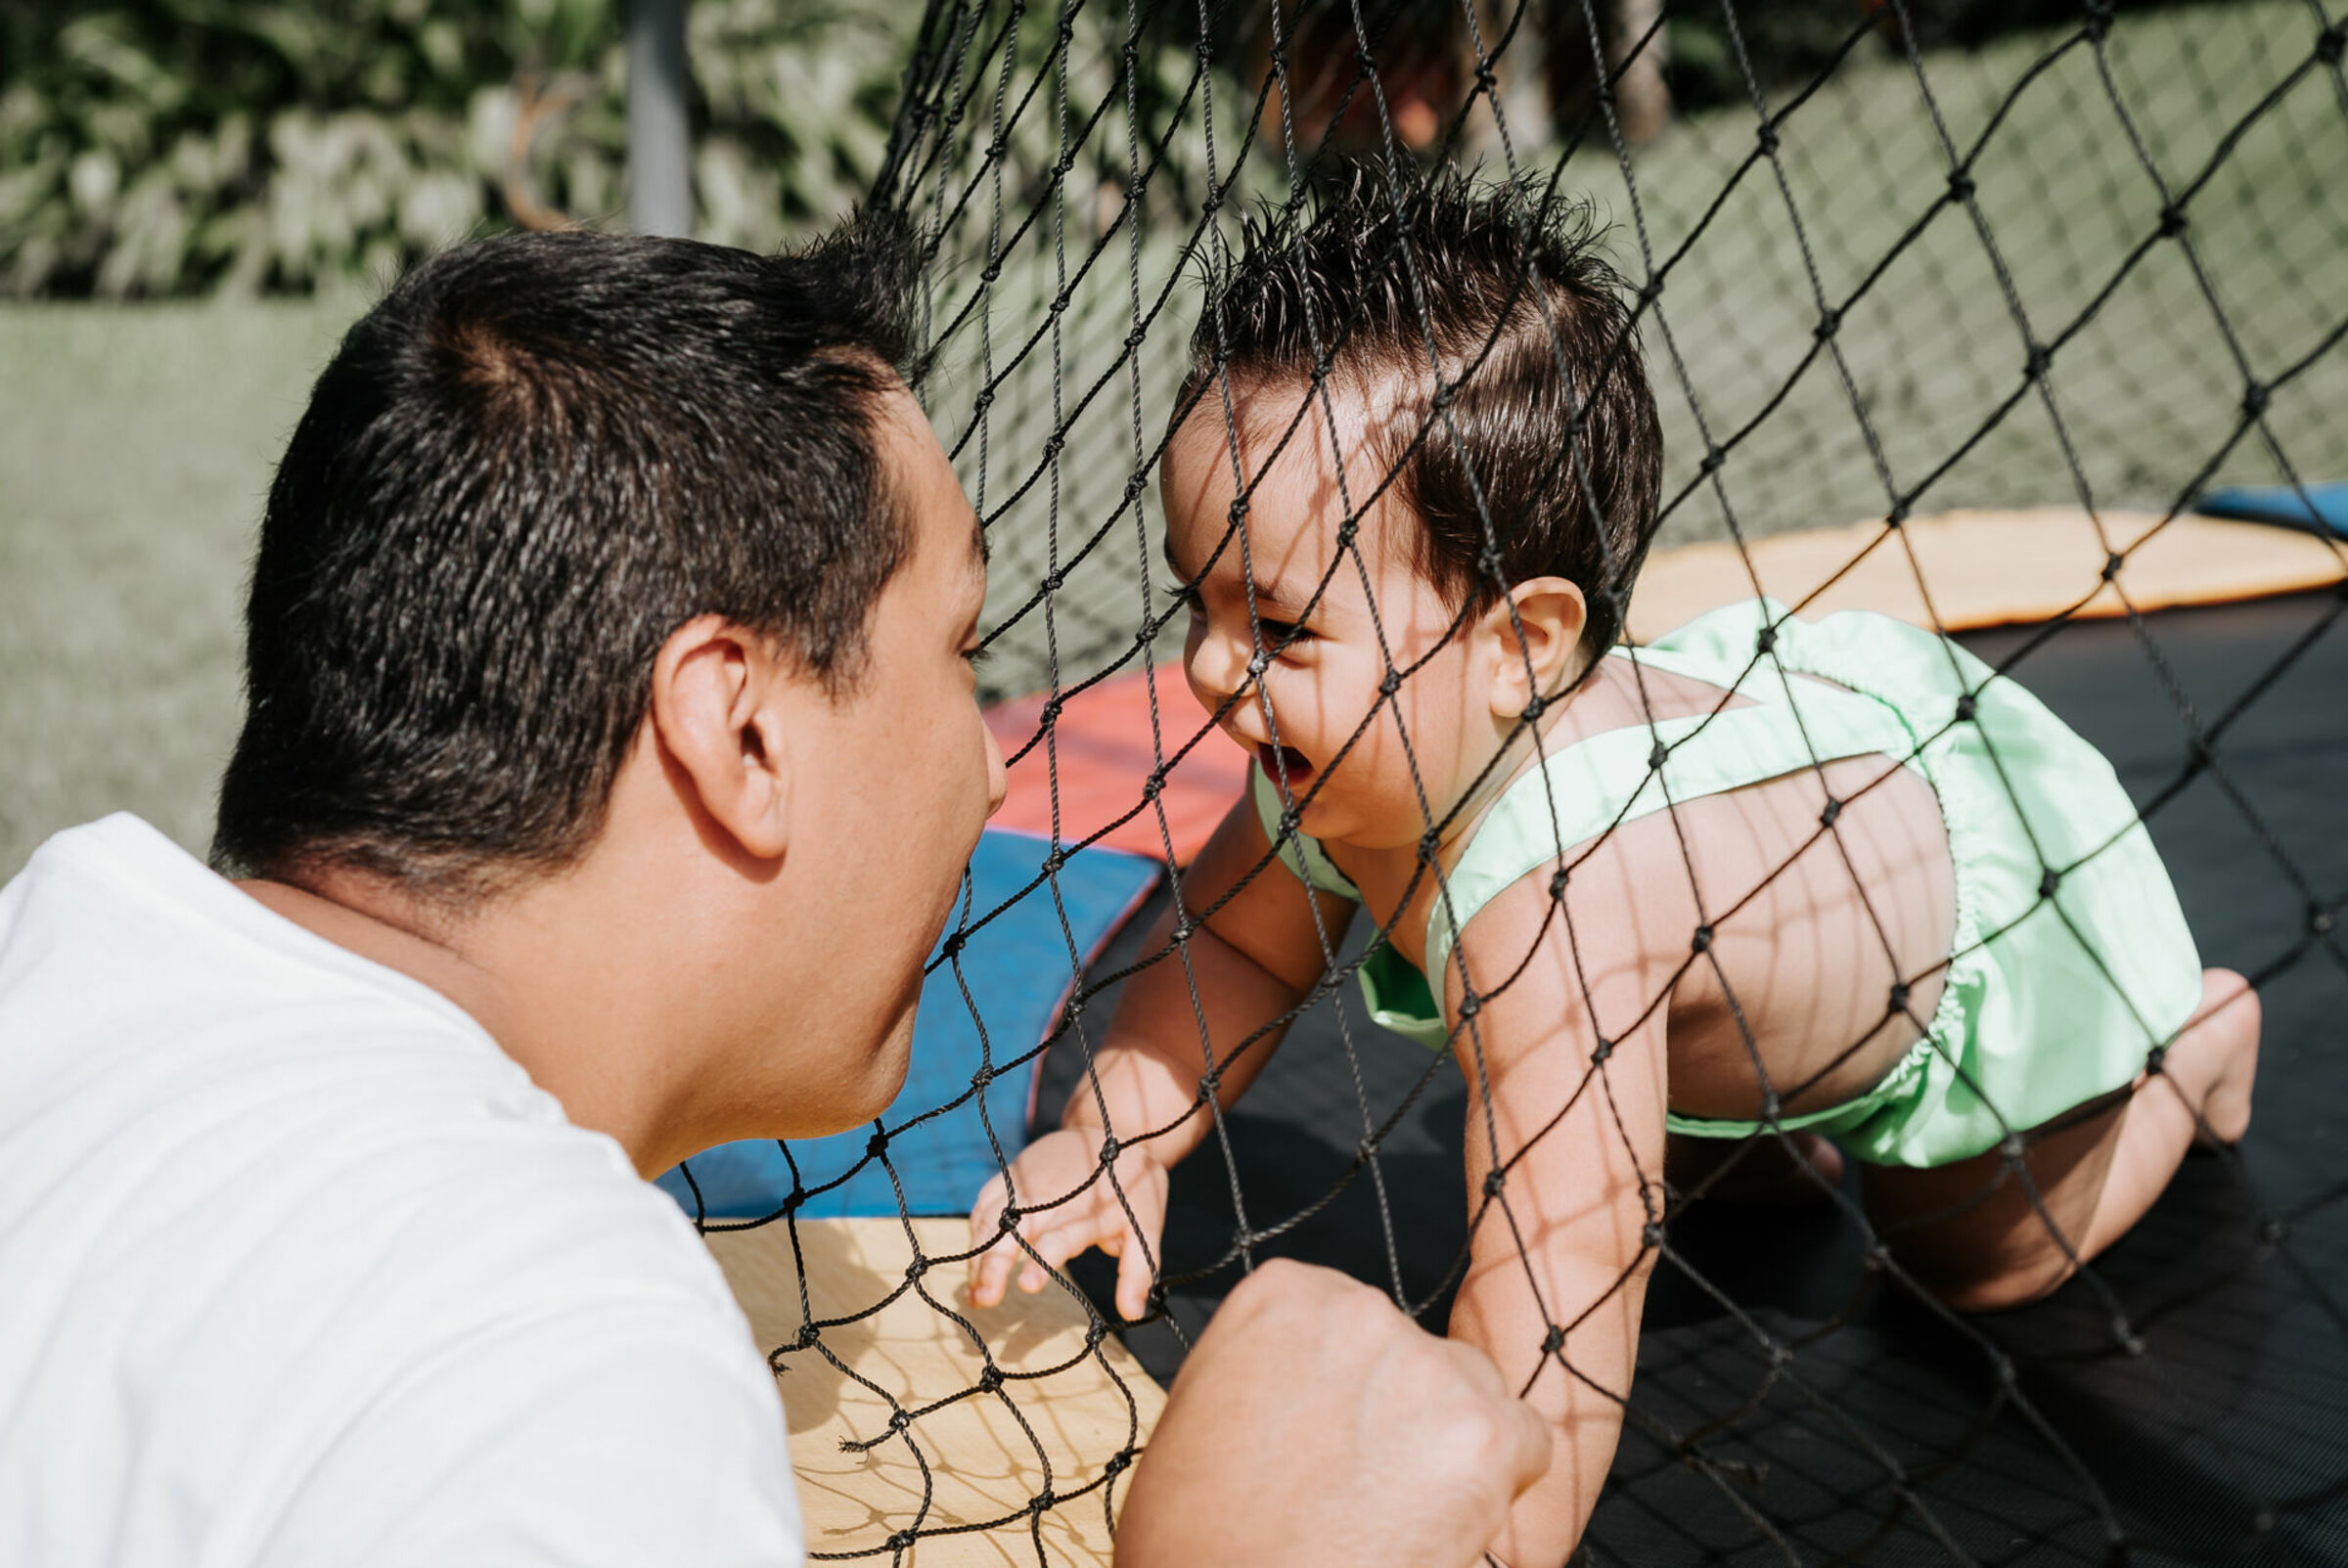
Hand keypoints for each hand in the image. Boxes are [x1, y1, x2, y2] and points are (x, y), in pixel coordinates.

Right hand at [967, 1126, 1169, 1319]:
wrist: (1109, 1130)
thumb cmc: (1129, 1187)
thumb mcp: (1146, 1226)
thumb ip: (1137, 1272)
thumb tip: (1133, 1314)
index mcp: (1085, 1211)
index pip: (1060, 1238)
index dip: (1042, 1261)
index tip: (1026, 1286)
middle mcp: (1049, 1196)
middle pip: (1013, 1227)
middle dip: (994, 1262)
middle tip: (983, 1298)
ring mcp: (1026, 1183)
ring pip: (991, 1216)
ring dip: (978, 1254)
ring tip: (973, 1294)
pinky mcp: (1010, 1176)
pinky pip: (984, 1205)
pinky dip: (975, 1234)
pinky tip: (974, 1265)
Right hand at [1114, 1260, 1551, 1567]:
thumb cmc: (1200, 1530)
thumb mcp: (1203, 1409)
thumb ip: (1266, 1366)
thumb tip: (1311, 1381)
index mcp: (1283, 1295)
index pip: (1351, 1322)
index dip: (1350, 1389)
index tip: (1331, 1433)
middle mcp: (1360, 1312)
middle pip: (1417, 1355)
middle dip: (1403, 1414)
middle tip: (1368, 1485)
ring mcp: (1425, 1368)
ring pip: (1473, 1395)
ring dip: (1447, 1447)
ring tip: (1398, 1512)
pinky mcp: (1483, 1433)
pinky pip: (1525, 1443)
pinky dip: (1500, 1484)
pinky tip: (1446, 1521)